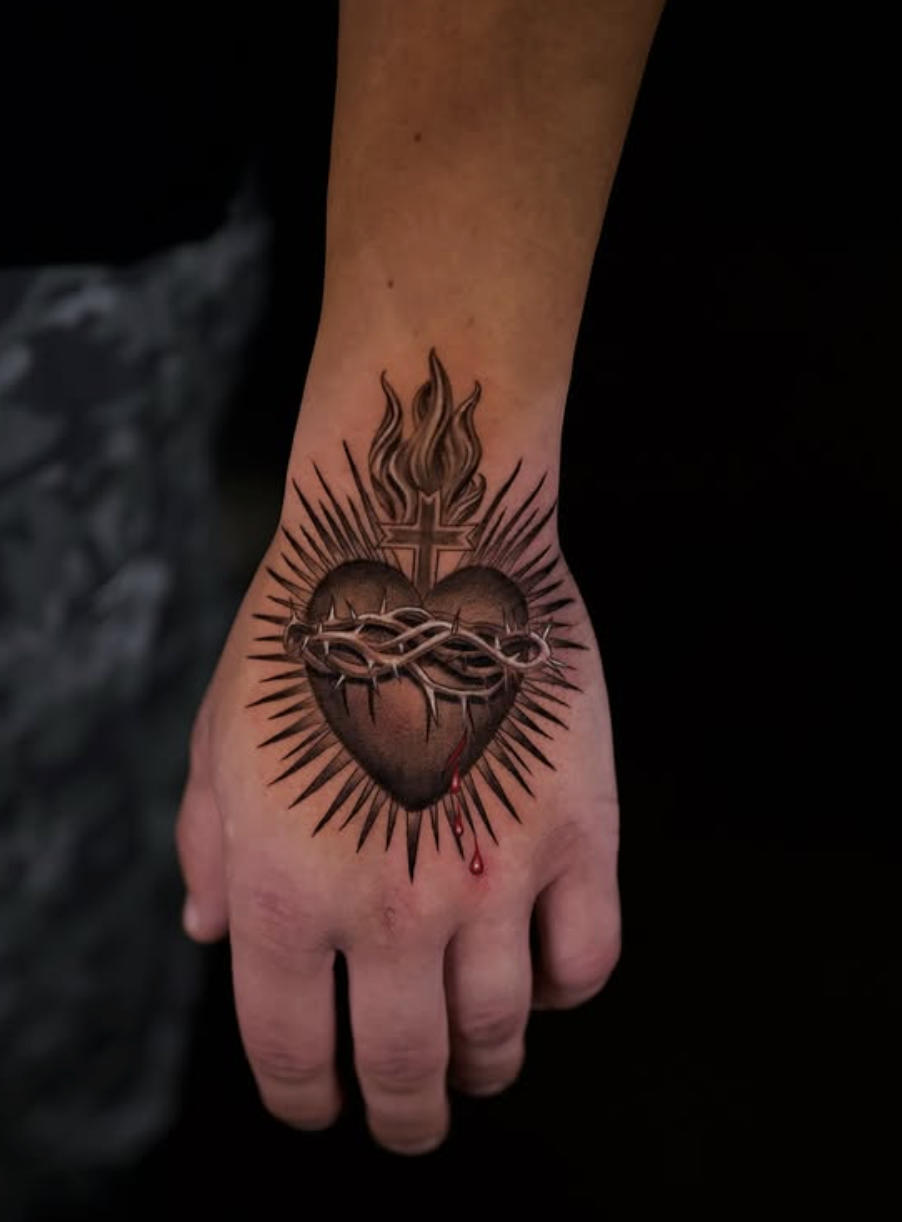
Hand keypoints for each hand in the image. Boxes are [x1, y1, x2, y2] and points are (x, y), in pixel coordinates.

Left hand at [176, 359, 619, 1153]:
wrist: (416, 537)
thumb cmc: (304, 633)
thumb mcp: (218, 741)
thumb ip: (209, 851)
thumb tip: (210, 935)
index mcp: (281, 891)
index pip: (294, 1055)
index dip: (309, 1102)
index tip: (323, 1107)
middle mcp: (386, 904)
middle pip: (405, 1070)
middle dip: (402, 1114)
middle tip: (409, 1119)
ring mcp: (492, 874)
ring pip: (499, 1035)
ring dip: (482, 1066)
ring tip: (475, 1060)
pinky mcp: (578, 833)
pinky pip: (585, 961)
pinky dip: (560, 988)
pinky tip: (538, 968)